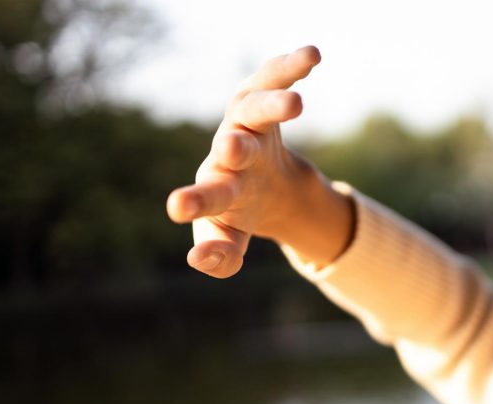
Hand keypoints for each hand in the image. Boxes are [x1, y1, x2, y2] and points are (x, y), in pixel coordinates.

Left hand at [166, 46, 331, 277]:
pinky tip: (313, 55)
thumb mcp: (231, 237)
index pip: (208, 198)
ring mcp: (246, 123)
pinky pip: (276, 77)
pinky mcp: (263, 97)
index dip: (197, 203)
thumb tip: (200, 259)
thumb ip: (221, 257)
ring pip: (255, 109)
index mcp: (219, 188)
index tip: (178, 208)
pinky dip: (291, 65)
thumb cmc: (240, 209)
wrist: (261, 178)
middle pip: (232, 148)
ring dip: (273, 105)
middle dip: (234, 149)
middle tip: (231, 148)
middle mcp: (229, 151)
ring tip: (296, 104)